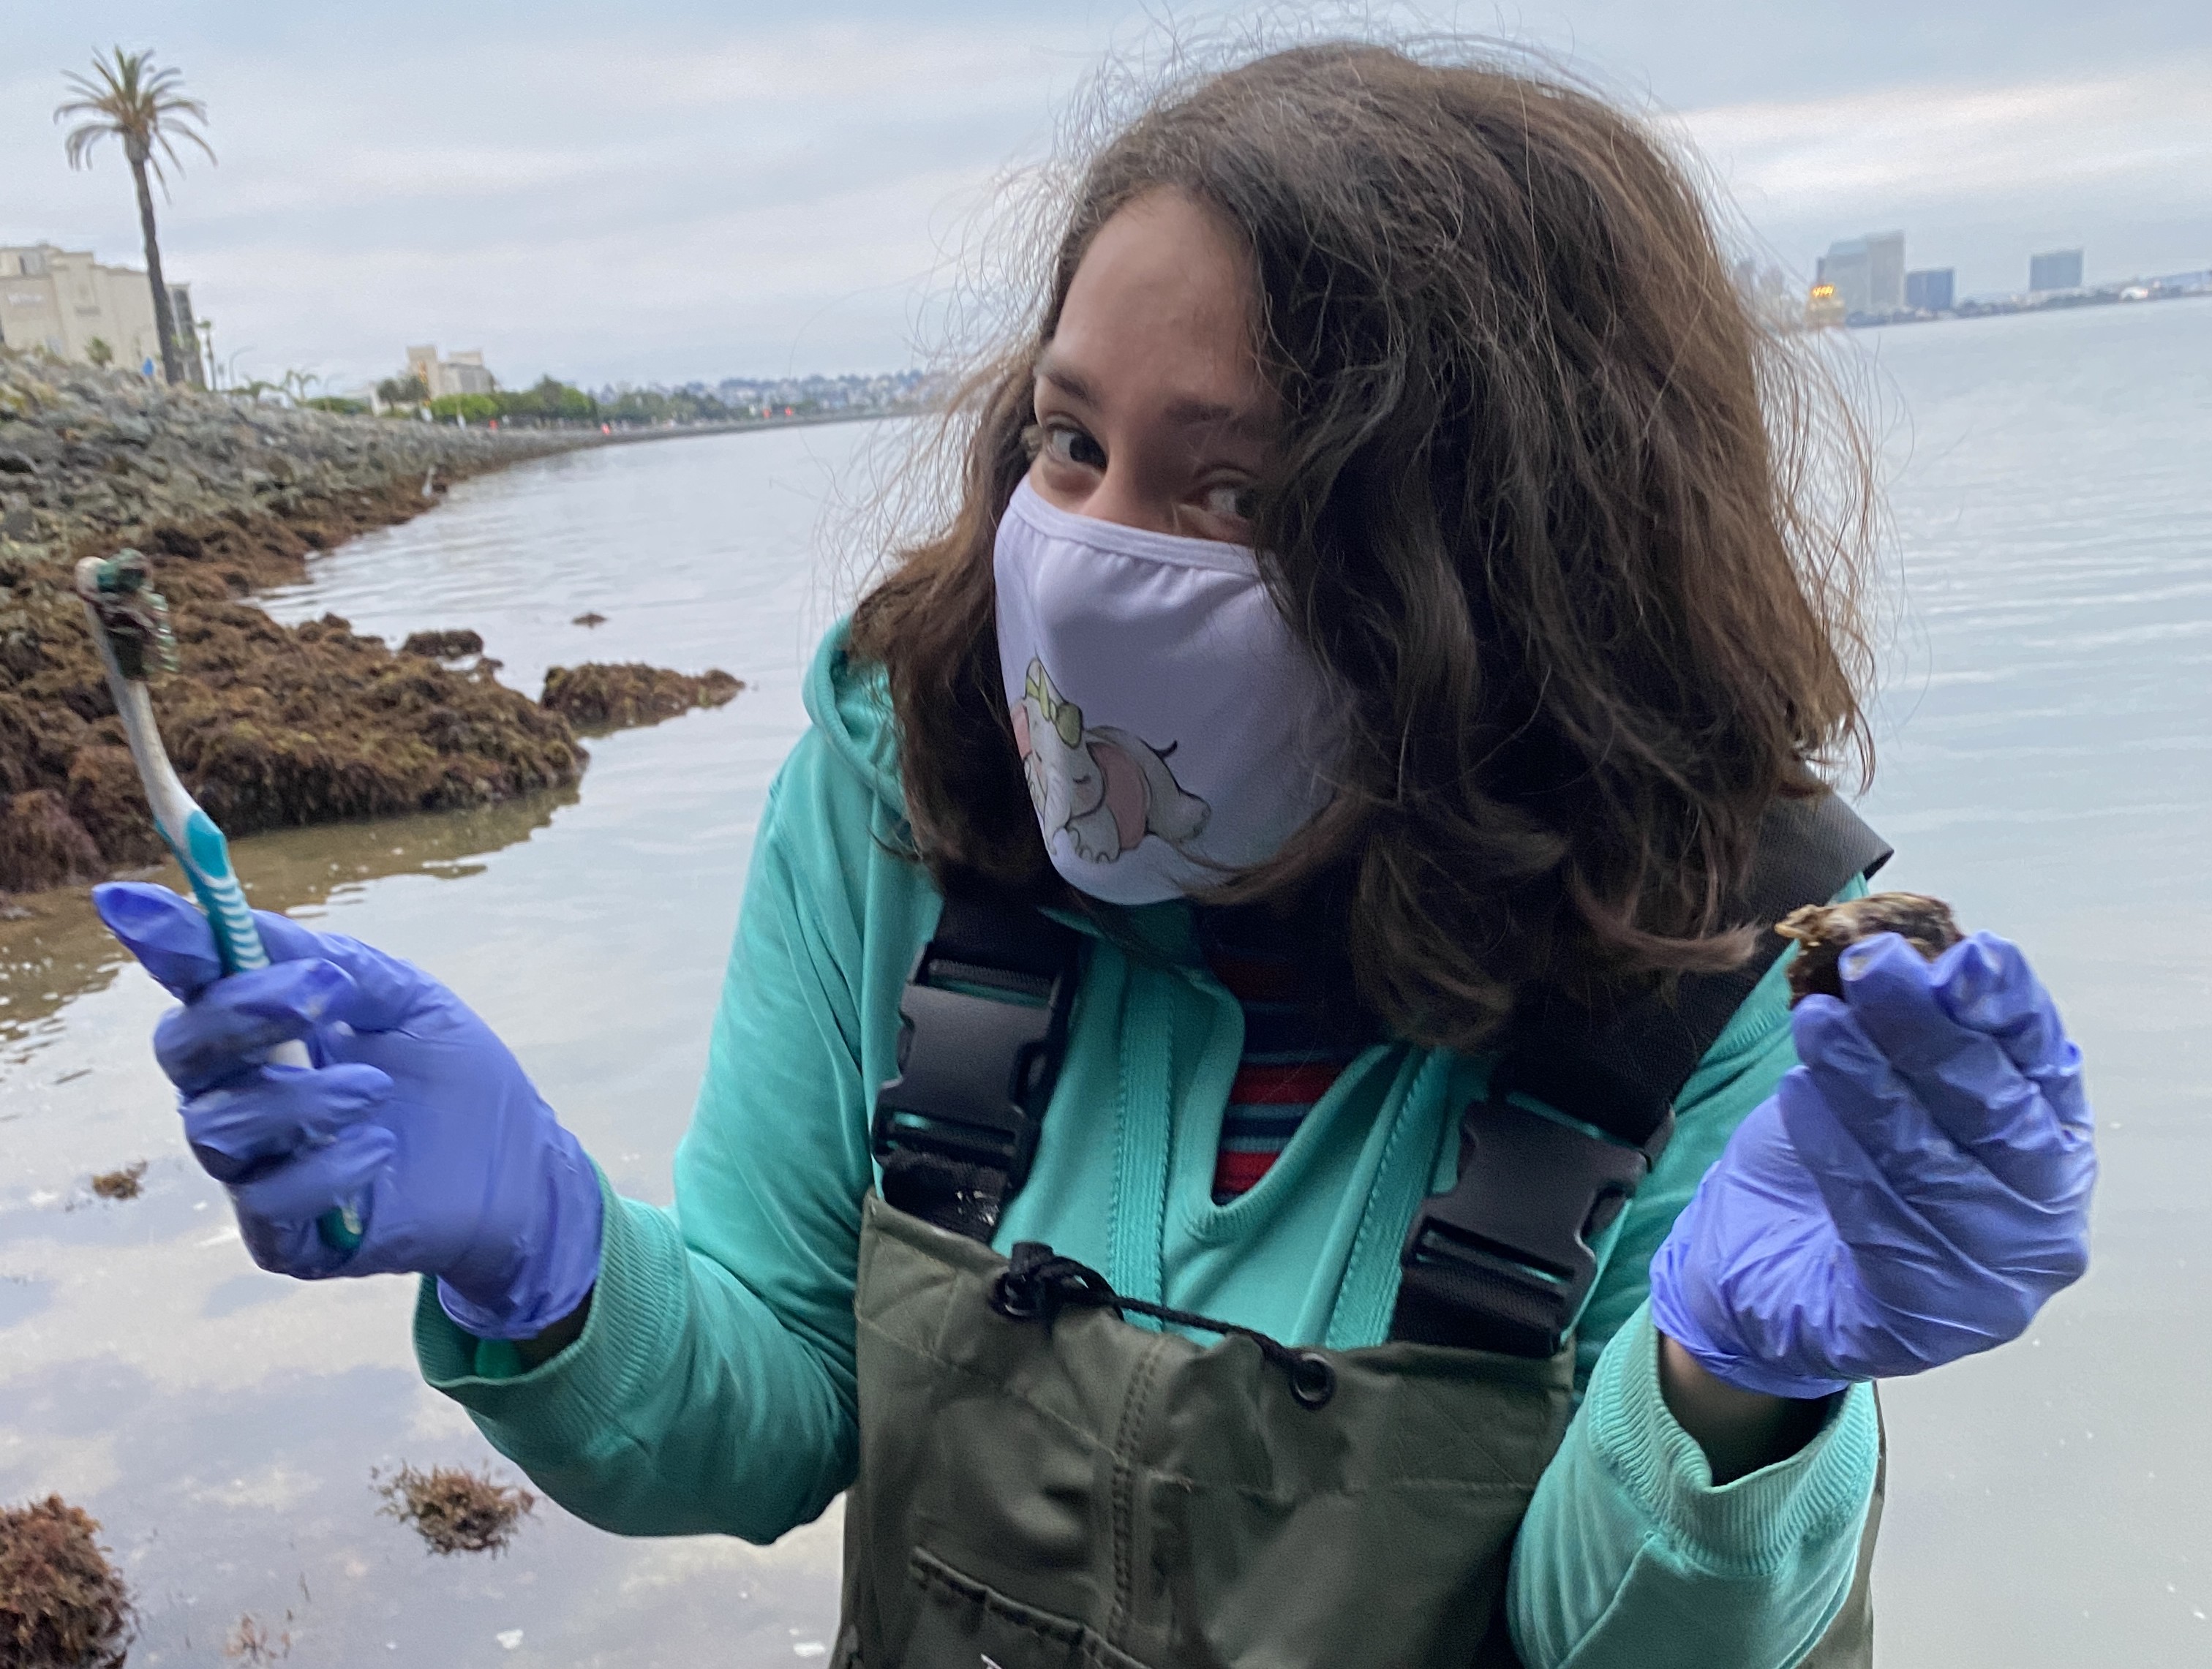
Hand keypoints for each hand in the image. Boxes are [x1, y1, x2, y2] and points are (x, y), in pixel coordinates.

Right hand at [93, 882, 602, 1339]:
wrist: (519, 1167)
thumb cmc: (452, 1076)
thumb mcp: (406, 1001)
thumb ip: (333, 965)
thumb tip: (245, 920)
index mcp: (263, 1030)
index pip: (194, 984)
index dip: (162, 943)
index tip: (126, 898)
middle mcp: (242, 1094)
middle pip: (182, 1050)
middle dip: (241, 1014)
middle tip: (321, 994)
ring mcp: (256, 1167)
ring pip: (217, 1128)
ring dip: (300, 1099)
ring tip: (376, 1088)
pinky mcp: (285, 1235)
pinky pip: (266, 1201)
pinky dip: (327, 1167)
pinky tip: (382, 1148)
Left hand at [1648, 930, 2094, 1398]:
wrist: (1770, 1273)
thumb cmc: (1847, 1163)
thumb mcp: (1881, 1080)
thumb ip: (1909, 1029)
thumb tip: (1911, 952)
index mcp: (2053, 1147)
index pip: (2044, 1068)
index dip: (2010, 1009)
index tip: (1970, 955)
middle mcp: (2042, 1219)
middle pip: (1994, 1112)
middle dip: (1928, 1032)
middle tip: (1870, 967)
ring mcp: (1991, 1280)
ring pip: (1930, 1163)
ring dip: (1868, 1083)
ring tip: (1816, 1023)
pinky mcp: (1922, 1320)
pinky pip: (1875, 1221)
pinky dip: (1834, 1152)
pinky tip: (1797, 1098)